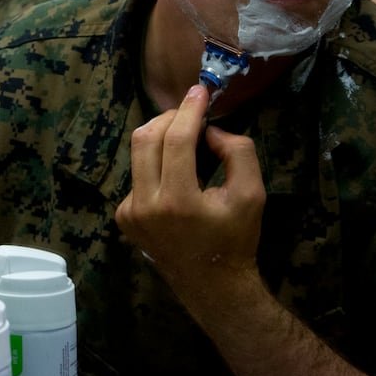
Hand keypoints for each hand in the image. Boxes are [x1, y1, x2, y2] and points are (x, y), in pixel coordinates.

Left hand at [114, 85, 265, 311]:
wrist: (211, 284)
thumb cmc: (235, 238)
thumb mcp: (252, 194)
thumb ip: (238, 152)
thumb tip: (209, 129)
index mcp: (178, 201)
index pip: (176, 140)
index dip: (189, 110)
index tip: (200, 91)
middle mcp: (145, 205)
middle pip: (146, 139)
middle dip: (169, 117)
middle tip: (191, 111)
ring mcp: (129, 211)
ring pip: (138, 154)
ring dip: (161, 138)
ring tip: (186, 139)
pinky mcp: (123, 215)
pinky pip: (137, 175)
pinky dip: (156, 165)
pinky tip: (176, 177)